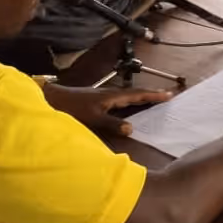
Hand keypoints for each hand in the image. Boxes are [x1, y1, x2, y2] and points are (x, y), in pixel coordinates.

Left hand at [43, 84, 172, 135]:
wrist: (52, 99)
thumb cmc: (72, 108)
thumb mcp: (92, 118)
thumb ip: (112, 124)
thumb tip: (132, 129)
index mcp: (113, 96)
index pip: (138, 94)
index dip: (153, 94)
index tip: (169, 94)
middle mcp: (111, 94)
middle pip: (136, 93)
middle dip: (152, 94)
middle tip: (167, 97)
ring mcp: (105, 97)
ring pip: (129, 96)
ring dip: (142, 98)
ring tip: (154, 101)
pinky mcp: (98, 101)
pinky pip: (121, 101)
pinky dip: (131, 103)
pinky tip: (130, 108)